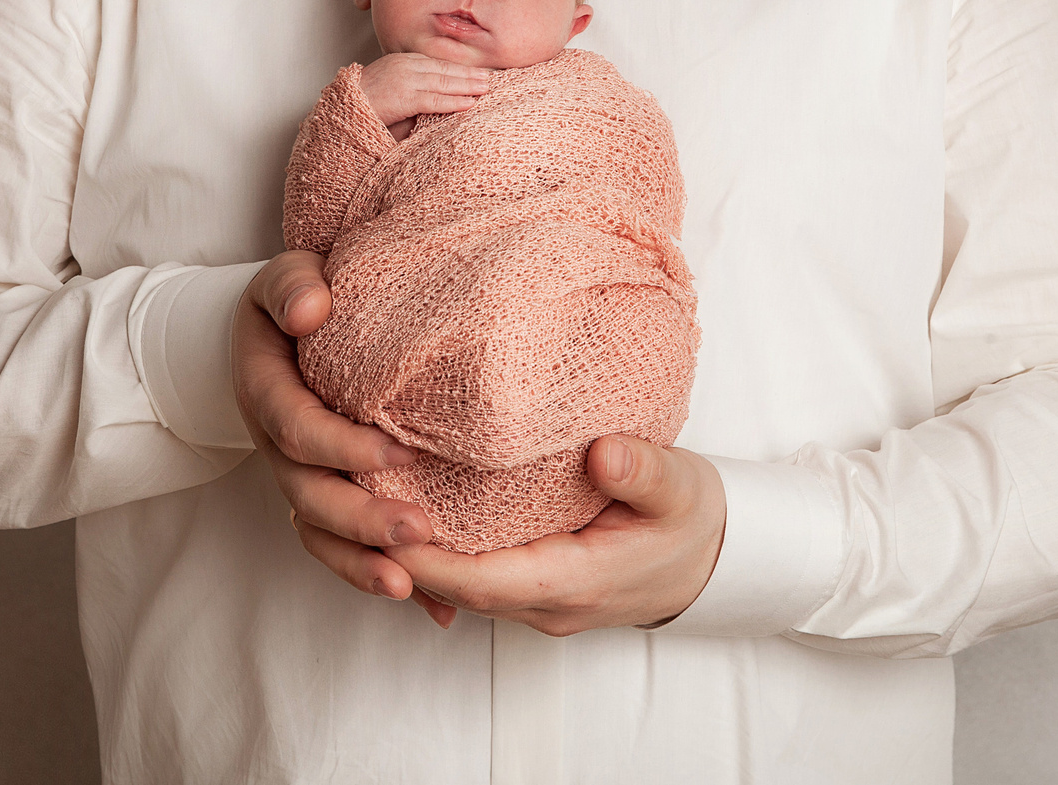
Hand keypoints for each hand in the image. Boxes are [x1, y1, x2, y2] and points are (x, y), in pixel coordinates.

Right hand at [231, 251, 447, 617]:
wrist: (285, 328)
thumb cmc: (298, 299)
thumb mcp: (286, 278)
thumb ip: (292, 288)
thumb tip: (311, 310)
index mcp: (268, 394)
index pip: (298, 429)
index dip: (343, 447)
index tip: (399, 453)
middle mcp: (280, 448)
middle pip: (310, 497)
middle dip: (361, 521)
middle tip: (420, 531)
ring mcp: (301, 479)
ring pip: (322, 535)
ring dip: (363, 565)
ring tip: (413, 588)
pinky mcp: (328, 498)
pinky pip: (346, 548)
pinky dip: (383, 578)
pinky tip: (435, 610)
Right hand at [357, 53, 493, 127]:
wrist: (342, 109)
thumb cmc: (361, 103)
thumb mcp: (387, 87)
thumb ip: (409, 88)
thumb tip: (431, 97)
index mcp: (401, 61)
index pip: (436, 62)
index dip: (457, 67)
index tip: (474, 71)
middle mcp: (405, 66)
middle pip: (443, 68)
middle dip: (468, 73)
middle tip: (489, 77)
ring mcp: (404, 80)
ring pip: (443, 82)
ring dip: (467, 85)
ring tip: (485, 88)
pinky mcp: (403, 97)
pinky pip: (434, 100)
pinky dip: (454, 101)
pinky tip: (469, 103)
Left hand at [388, 435, 726, 633]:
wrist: (712, 559)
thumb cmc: (693, 521)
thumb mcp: (682, 489)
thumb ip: (645, 473)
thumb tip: (604, 455)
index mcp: (573, 583)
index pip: (480, 580)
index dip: (427, 555)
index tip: (385, 515)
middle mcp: (543, 602)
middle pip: (452, 585)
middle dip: (398, 550)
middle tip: (345, 492)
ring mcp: (533, 597)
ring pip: (455, 581)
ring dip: (409, 548)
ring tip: (356, 491)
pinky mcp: (528, 579)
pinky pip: (470, 569)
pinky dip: (435, 543)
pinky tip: (403, 501)